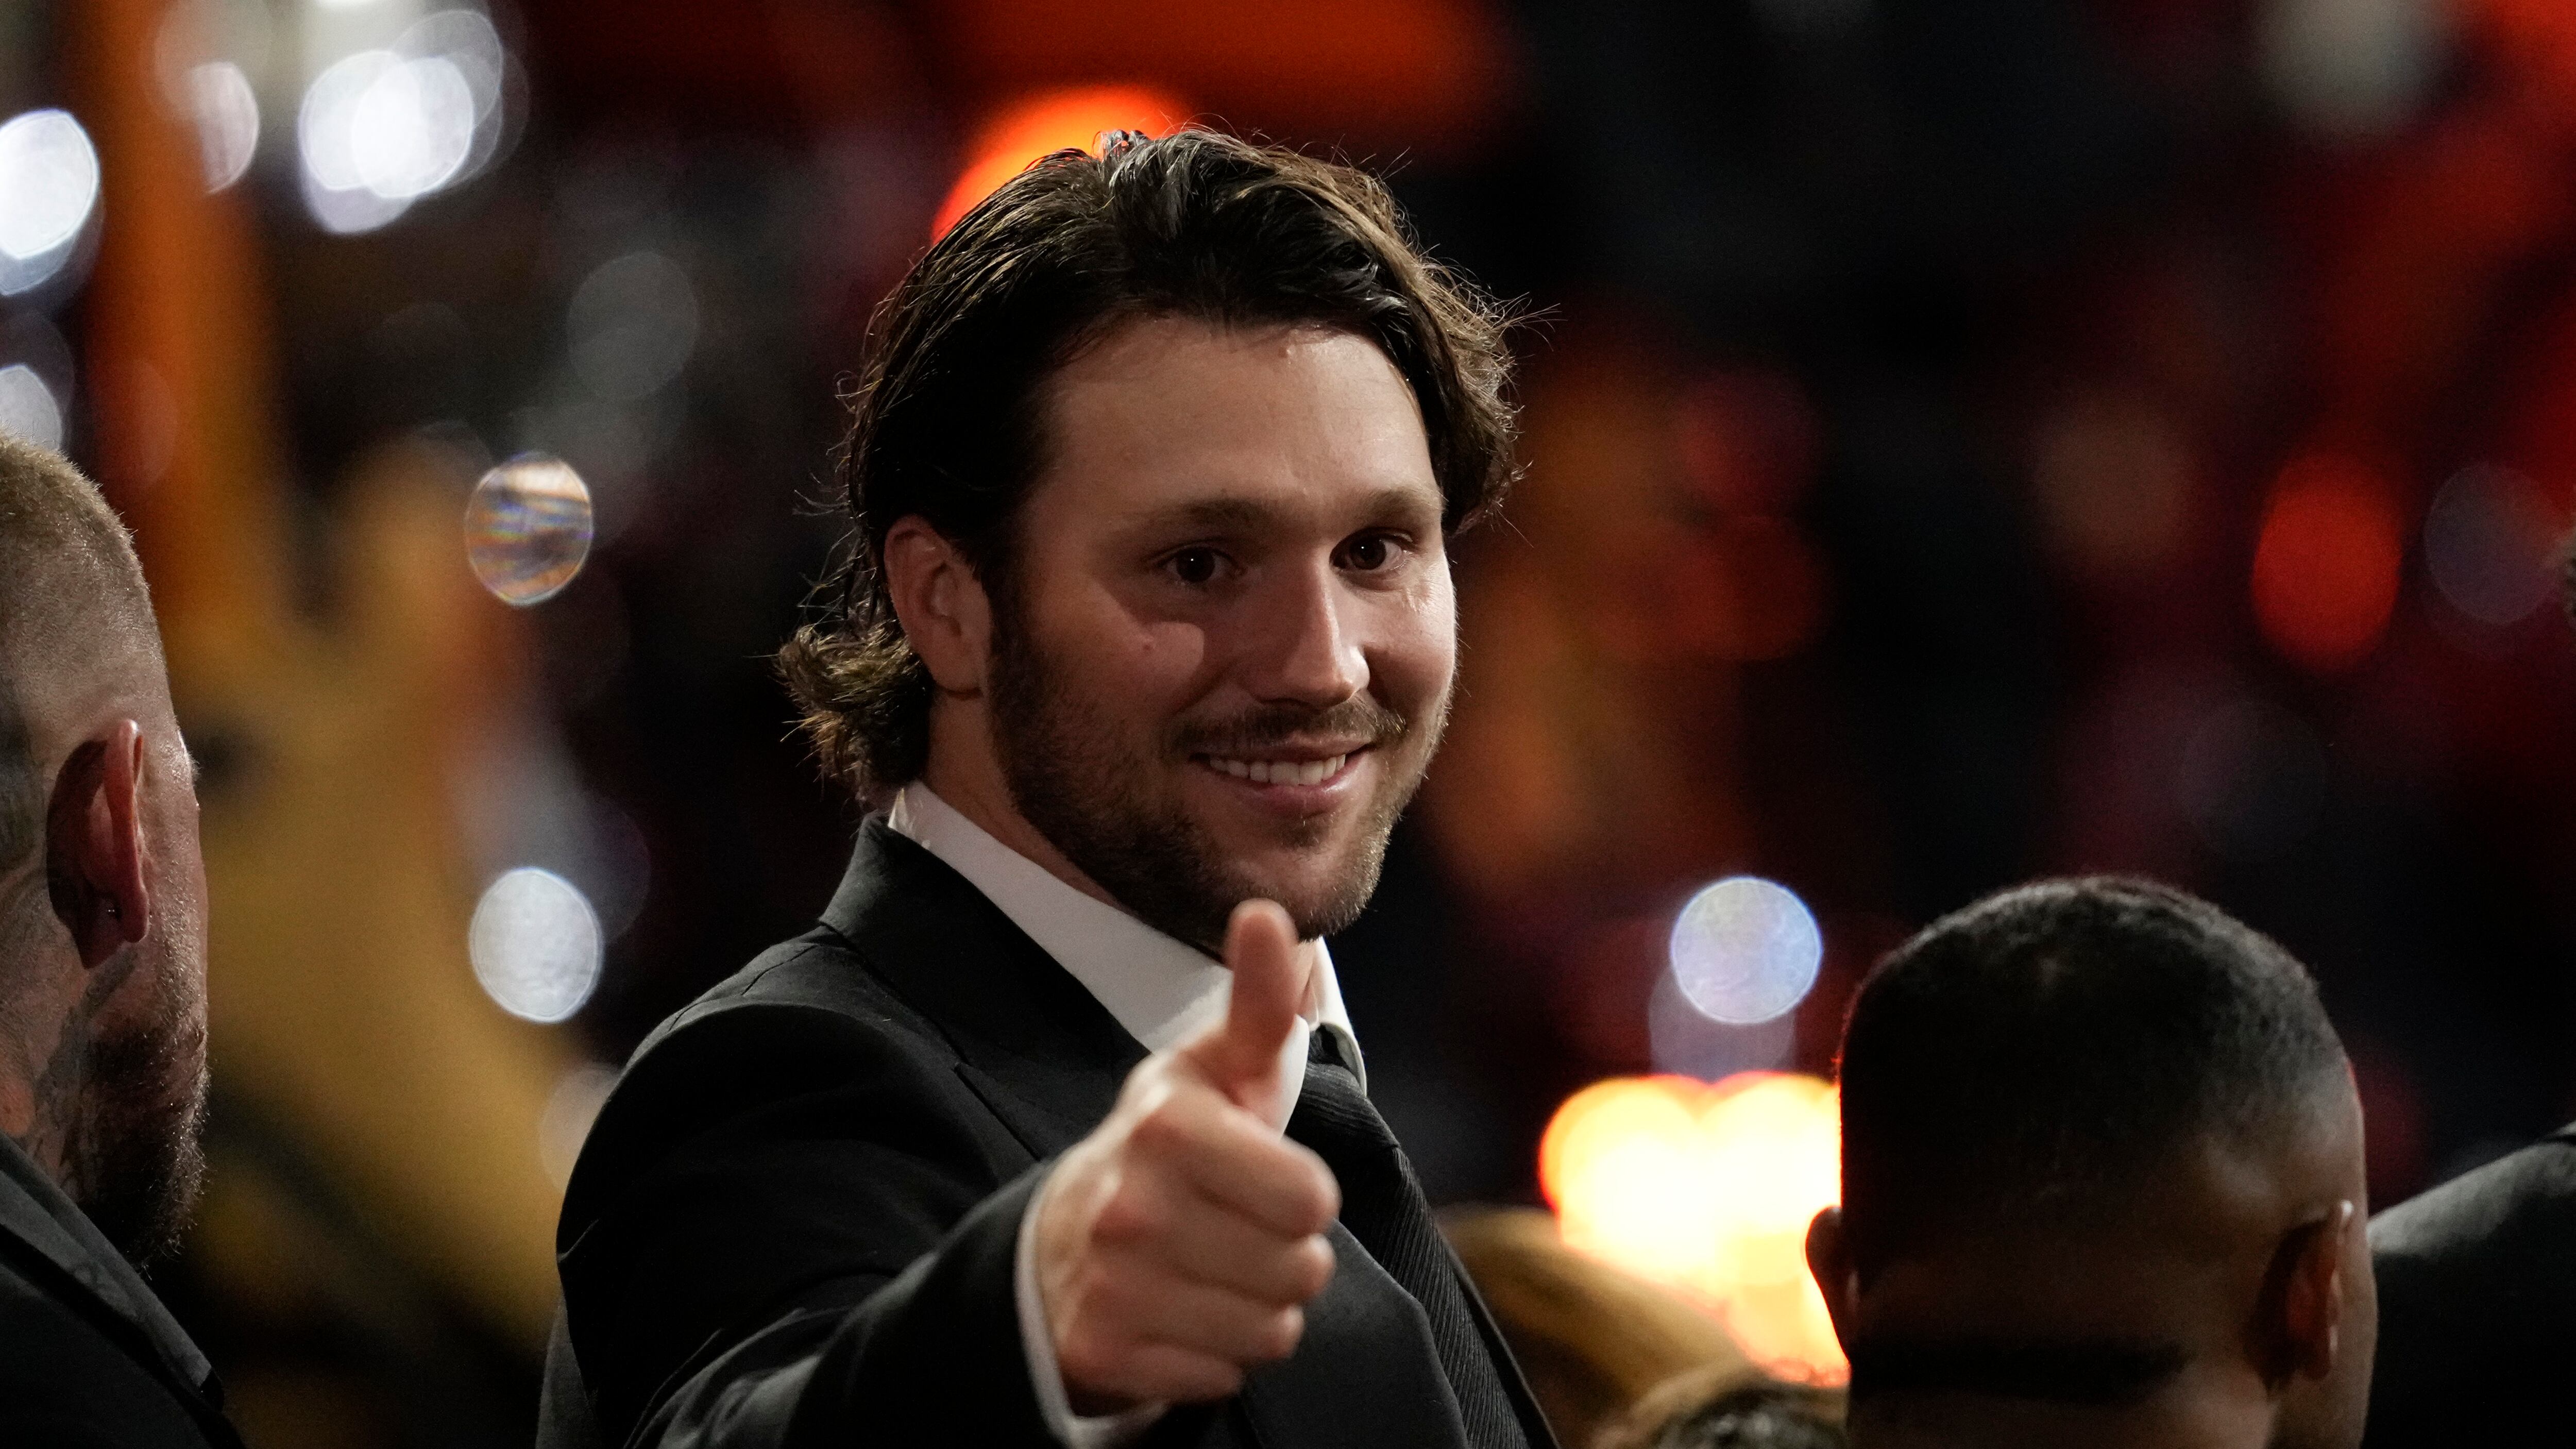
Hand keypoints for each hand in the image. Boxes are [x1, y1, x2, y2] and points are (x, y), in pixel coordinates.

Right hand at [1033, 900, 1340, 1409]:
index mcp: (1167, 1126)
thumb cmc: (1172, 1146)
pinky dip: (1214, 1353)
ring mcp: (1112, 1285)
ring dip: (1256, 1306)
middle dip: (1285, 1254)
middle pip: (1301, 1271)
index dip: (1304, 1193)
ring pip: (1269, 1330)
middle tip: (1237, 1225)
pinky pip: (1224, 1376)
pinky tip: (1180, 1310)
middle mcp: (1130, 1207)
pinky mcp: (1104, 1351)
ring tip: (1212, 1266)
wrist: (1064, 1237)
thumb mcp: (1219, 1068)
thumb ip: (1259, 1000)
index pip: (1311, 1200)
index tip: (1263, 1175)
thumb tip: (1268, 915)